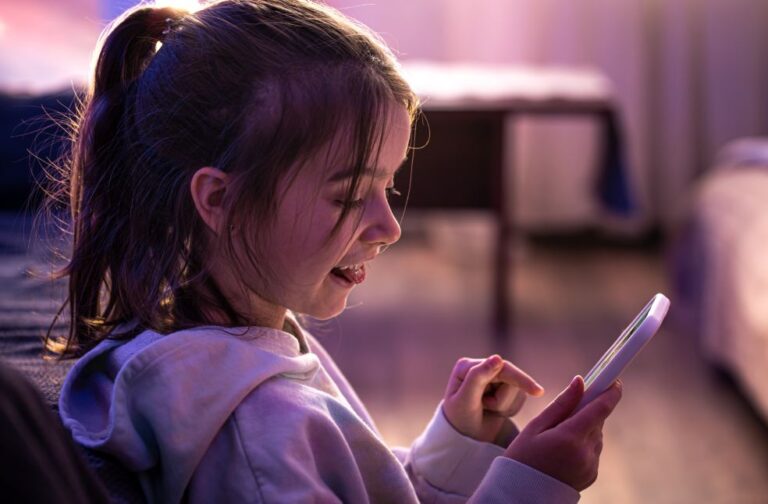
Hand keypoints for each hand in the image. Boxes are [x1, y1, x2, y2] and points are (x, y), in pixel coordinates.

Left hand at [442, 355, 543, 443]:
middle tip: (493, 412)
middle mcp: (481, 367)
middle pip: (512, 378)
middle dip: (503, 401)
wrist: (466, 439)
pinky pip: (520, 397)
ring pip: (518, 389)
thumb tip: (498, 357)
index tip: (537, 392)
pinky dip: (510, 409)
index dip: (519, 379)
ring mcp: (494, 377)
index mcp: (467, 366)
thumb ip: (477, 378)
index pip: (500, 368)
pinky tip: (495, 413)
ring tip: (488, 411)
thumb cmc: (460, 420)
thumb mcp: (465, 401)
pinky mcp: (505, 387)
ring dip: (505, 406)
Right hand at [504, 376, 622, 490]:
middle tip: (569, 408)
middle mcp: (586, 453)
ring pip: (596, 435)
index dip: (610, 392)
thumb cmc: (523, 457)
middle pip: (598, 421)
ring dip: (585, 428)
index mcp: (570, 438)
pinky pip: (593, 450)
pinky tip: (563, 449)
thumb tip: (580, 382)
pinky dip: (583, 444)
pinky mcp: (592, 475)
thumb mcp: (536, 426)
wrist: (521, 494)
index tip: (614, 380)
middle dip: (587, 410)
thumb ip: (561, 404)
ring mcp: (591, 466)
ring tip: (558, 435)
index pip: (600, 409)